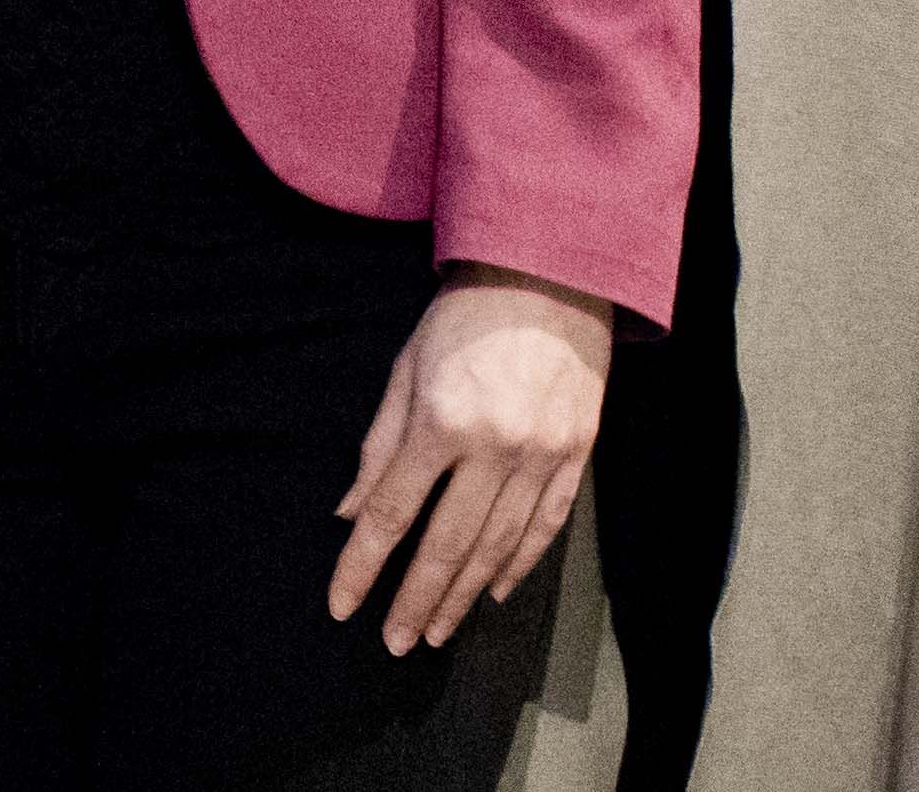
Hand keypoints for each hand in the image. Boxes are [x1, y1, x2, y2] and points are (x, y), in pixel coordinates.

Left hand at [329, 268, 612, 651]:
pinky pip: (546, 526)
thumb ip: (378, 446)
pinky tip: (495, 593)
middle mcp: (494, 448)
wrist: (550, 277)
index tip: (342, 604)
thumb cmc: (464, 317)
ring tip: (436, 630)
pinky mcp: (576, 456)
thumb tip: (349, 511)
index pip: (391, 514)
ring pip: (498, 548)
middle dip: (415, 600)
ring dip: (464, 596)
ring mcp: (541, 456)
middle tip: (394, 642)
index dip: (363, 565)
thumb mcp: (405, 369)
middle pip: (447, 545)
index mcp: (440, 422)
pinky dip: (519, 565)